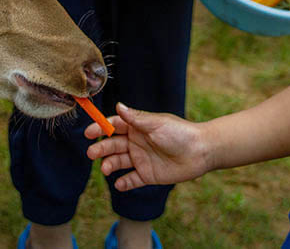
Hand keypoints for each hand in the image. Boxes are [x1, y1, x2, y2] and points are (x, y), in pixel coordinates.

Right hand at [84, 103, 209, 191]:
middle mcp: (136, 142)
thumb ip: (136, 118)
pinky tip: (120, 184)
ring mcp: (141, 159)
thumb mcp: (156, 124)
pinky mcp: (148, 175)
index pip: (114, 126)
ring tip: (106, 169)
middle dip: (101, 148)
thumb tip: (119, 105)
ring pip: (119, 162)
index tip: (88, 132)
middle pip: (113, 145)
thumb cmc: (179, 133)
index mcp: (137, 127)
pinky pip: (132, 180)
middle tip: (92, 153)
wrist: (201, 151)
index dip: (100, 128)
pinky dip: (124, 182)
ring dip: (110, 165)